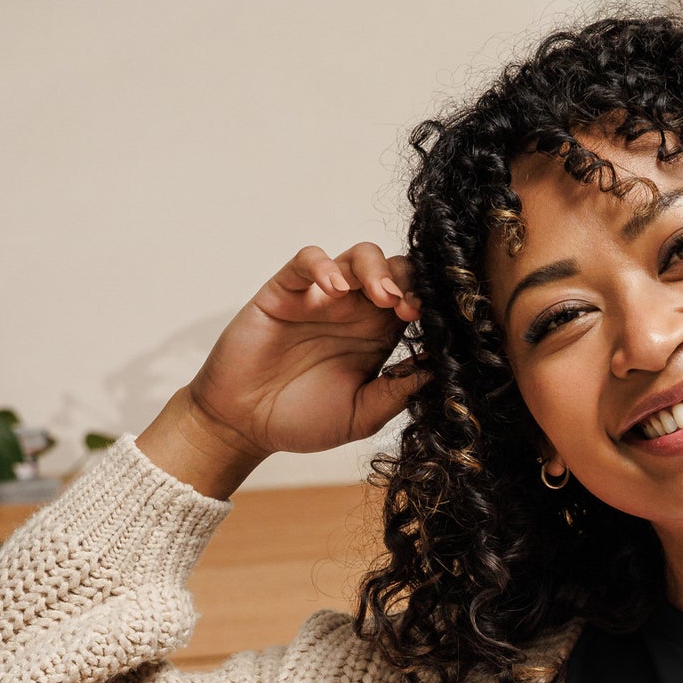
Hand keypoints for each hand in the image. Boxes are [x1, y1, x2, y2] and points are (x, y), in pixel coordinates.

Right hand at [185, 243, 428, 457]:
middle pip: (394, 270)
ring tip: (382, 296)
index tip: (434, 324)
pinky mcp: (285, 291)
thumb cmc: (302, 420)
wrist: (245, 425)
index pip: (414, 302)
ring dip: (376, 269)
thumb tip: (437, 371)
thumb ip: (396, 393)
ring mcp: (320, 298)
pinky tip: (334, 288)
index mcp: (378, 337)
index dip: (427, 305)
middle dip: (409, 281)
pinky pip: (306, 260)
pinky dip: (323, 265)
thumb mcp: (361, 416)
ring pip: (357, 256)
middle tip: (409, 309)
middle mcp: (354, 312)